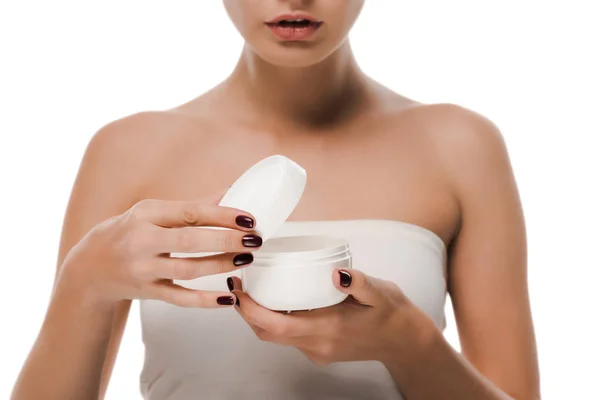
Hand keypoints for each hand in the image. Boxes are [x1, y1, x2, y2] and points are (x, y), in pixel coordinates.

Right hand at [58, 189, 262, 307]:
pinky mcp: (147, 292)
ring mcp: (143, 269)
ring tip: (246, 260)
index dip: (222, 215)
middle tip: (254, 241)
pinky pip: (179, 298)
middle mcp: (142, 240)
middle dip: (225, 240)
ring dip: (221, 265)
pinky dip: (205, 301)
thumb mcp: (153, 212)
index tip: (248, 219)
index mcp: (146, 214)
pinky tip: (228, 299)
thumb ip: (192, 206)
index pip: (189, 212)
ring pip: (188, 270)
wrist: (92, 267)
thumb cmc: (131, 232)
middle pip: (190, 240)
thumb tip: (232, 190)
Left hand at [230, 269, 416, 364]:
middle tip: (238, 285)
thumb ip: (359, 282)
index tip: (238, 288)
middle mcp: (318, 345)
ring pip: (275, 338)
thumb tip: (336, 273)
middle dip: (245, 312)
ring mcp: (317, 351)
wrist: (404, 341)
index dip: (250, 309)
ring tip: (251, 289)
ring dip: (257, 317)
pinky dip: (274, 320)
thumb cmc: (391, 313)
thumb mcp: (380, 292)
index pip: (276, 326)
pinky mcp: (319, 350)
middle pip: (267, 333)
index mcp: (328, 329)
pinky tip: (276, 300)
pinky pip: (288, 338)